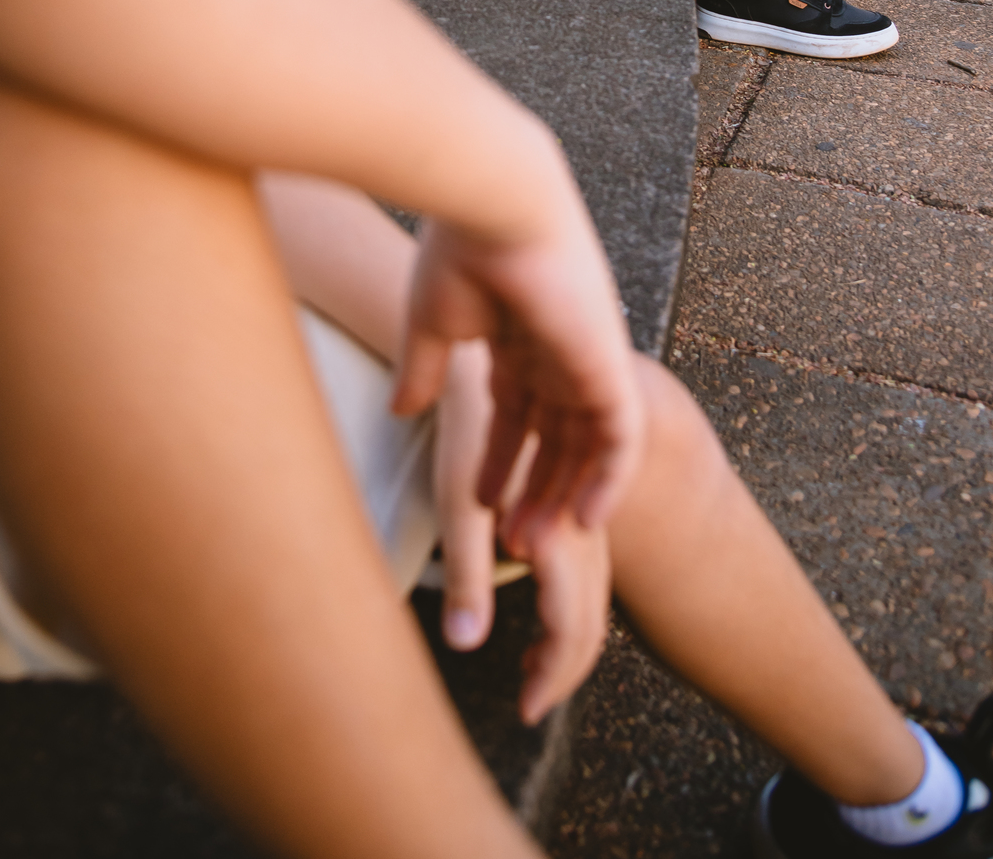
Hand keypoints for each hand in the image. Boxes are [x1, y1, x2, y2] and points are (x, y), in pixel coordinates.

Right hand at [392, 186, 642, 551]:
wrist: (493, 204)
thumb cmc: (457, 251)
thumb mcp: (432, 325)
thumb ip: (425, 369)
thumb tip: (404, 410)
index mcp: (518, 334)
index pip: (518, 411)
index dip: (502, 459)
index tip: (481, 506)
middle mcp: (557, 349)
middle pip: (555, 436)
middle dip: (536, 490)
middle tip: (515, 546)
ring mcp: (585, 357)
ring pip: (586, 446)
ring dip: (564, 497)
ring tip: (537, 547)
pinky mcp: (606, 363)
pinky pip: (620, 439)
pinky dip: (608, 481)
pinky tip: (585, 521)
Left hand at [433, 340, 610, 724]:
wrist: (492, 338)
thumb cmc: (467, 416)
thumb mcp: (457, 499)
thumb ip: (469, 571)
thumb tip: (466, 647)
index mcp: (563, 528)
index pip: (573, 621)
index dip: (554, 671)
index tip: (528, 709)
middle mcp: (583, 518)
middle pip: (591, 607)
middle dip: (565, 662)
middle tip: (531, 703)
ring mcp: (577, 498)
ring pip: (587, 579)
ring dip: (563, 627)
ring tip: (531, 663)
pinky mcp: (563, 480)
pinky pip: (573, 549)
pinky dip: (557, 587)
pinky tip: (528, 589)